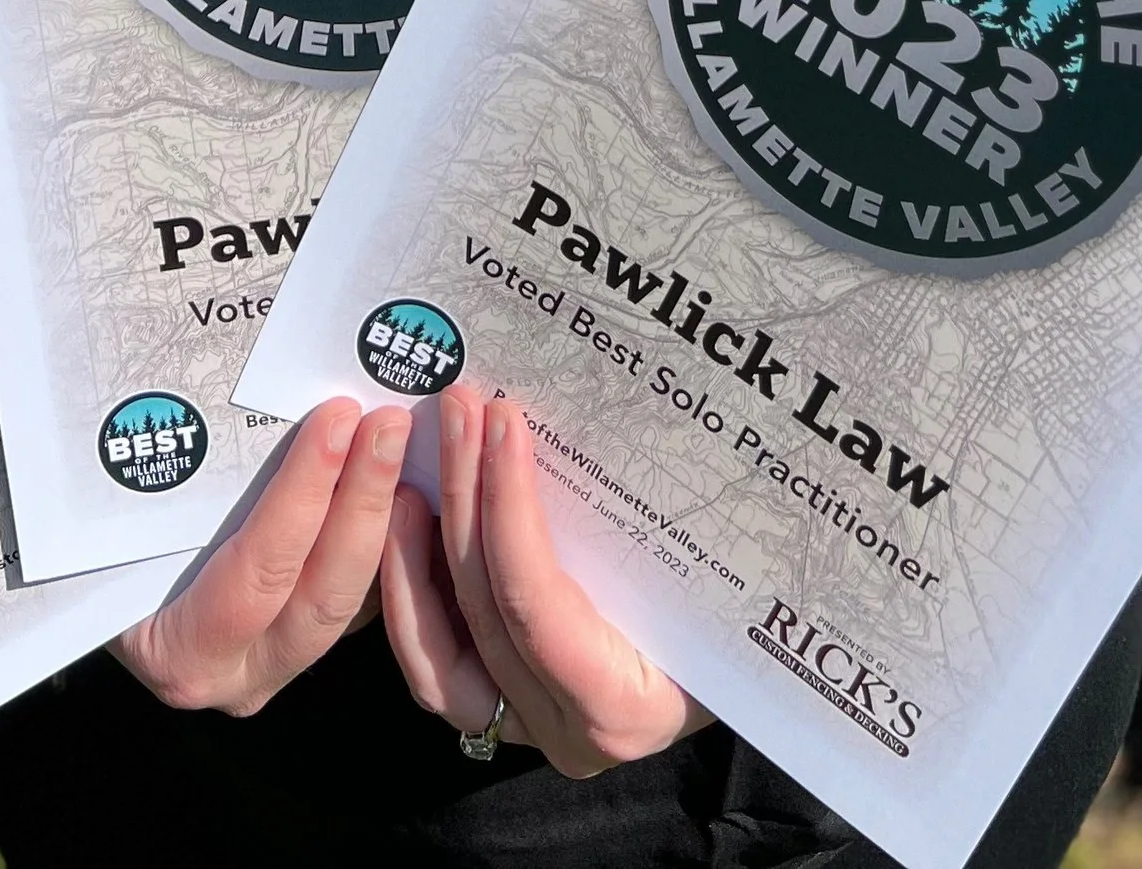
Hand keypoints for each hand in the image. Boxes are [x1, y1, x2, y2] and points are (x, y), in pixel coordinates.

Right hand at [110, 398, 410, 715]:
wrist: (91, 576)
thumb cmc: (101, 532)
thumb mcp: (125, 501)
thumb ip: (166, 462)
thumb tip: (193, 364)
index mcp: (178, 651)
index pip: (256, 576)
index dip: (302, 497)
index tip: (335, 419)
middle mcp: (235, 673)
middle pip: (319, 595)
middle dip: (362, 500)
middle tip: (388, 420)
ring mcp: (276, 664)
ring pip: (350, 602)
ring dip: (383, 516)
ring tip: (404, 438)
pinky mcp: (305, 642)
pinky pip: (360, 601)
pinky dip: (388, 540)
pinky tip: (407, 475)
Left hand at [380, 383, 709, 777]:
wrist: (734, 679)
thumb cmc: (732, 615)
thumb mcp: (703, 576)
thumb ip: (650, 528)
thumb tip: (622, 412)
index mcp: (623, 704)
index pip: (539, 606)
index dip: (510, 510)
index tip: (501, 422)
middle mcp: (568, 733)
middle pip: (490, 608)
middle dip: (467, 495)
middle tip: (459, 408)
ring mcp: (527, 731)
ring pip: (443, 649)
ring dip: (419, 552)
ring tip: (413, 470)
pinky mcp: (499, 718)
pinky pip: (437, 668)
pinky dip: (414, 599)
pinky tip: (407, 528)